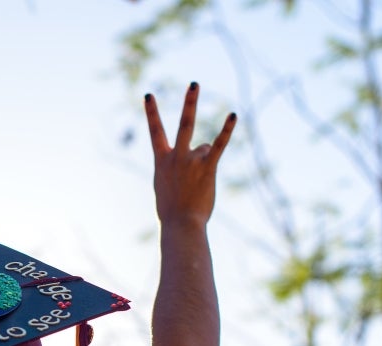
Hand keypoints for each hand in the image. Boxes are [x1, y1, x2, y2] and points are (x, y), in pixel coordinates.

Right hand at [144, 83, 234, 229]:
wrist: (180, 224)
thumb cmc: (172, 210)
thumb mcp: (167, 185)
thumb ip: (181, 164)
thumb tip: (204, 148)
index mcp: (161, 161)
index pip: (155, 132)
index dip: (151, 113)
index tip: (149, 95)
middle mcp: (176, 157)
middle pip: (184, 124)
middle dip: (190, 103)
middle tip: (195, 84)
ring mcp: (192, 161)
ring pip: (204, 147)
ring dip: (203, 161)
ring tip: (197, 181)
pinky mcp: (207, 168)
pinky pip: (219, 146)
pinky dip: (226, 130)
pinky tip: (233, 115)